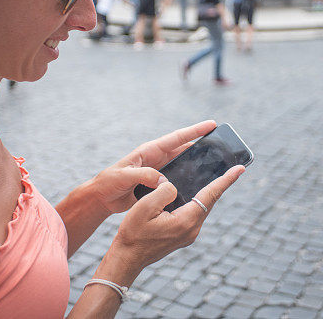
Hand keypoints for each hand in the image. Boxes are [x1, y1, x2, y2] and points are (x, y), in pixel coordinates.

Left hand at [90, 120, 216, 214]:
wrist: (101, 197)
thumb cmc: (108, 182)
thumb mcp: (123, 176)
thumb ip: (142, 175)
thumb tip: (163, 180)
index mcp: (149, 151)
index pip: (176, 138)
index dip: (194, 131)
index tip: (211, 124)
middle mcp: (156, 158)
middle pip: (184, 149)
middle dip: (202, 145)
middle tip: (221, 144)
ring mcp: (158, 170)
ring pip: (182, 163)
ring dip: (196, 163)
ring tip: (216, 163)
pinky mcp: (157, 183)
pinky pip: (177, 178)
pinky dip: (188, 179)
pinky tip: (198, 185)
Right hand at [103, 164, 245, 280]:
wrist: (127, 258)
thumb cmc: (133, 233)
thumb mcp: (145, 207)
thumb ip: (164, 191)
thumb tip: (174, 186)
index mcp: (186, 221)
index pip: (210, 195)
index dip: (226, 180)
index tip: (240, 168)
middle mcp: (192, 229)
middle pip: (209, 200)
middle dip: (219, 183)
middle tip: (231, 166)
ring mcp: (189, 233)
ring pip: (201, 207)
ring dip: (206, 191)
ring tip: (212, 174)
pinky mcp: (183, 235)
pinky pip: (194, 213)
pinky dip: (196, 200)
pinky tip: (192, 191)